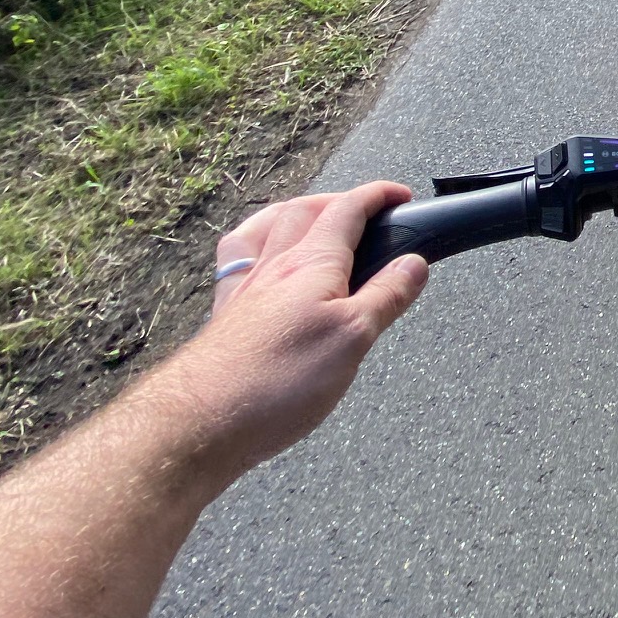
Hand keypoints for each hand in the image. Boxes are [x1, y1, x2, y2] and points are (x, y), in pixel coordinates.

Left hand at [146, 183, 428, 486]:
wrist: (202, 422)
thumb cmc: (280, 382)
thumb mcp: (354, 338)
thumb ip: (386, 297)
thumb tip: (414, 264)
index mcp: (311, 265)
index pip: (347, 210)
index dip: (376, 196)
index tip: (399, 194)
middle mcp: (274, 266)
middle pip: (304, 210)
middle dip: (338, 200)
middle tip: (365, 210)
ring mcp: (244, 289)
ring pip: (265, 228)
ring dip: (292, 212)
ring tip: (311, 218)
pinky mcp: (225, 316)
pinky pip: (235, 260)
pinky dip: (254, 244)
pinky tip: (259, 260)